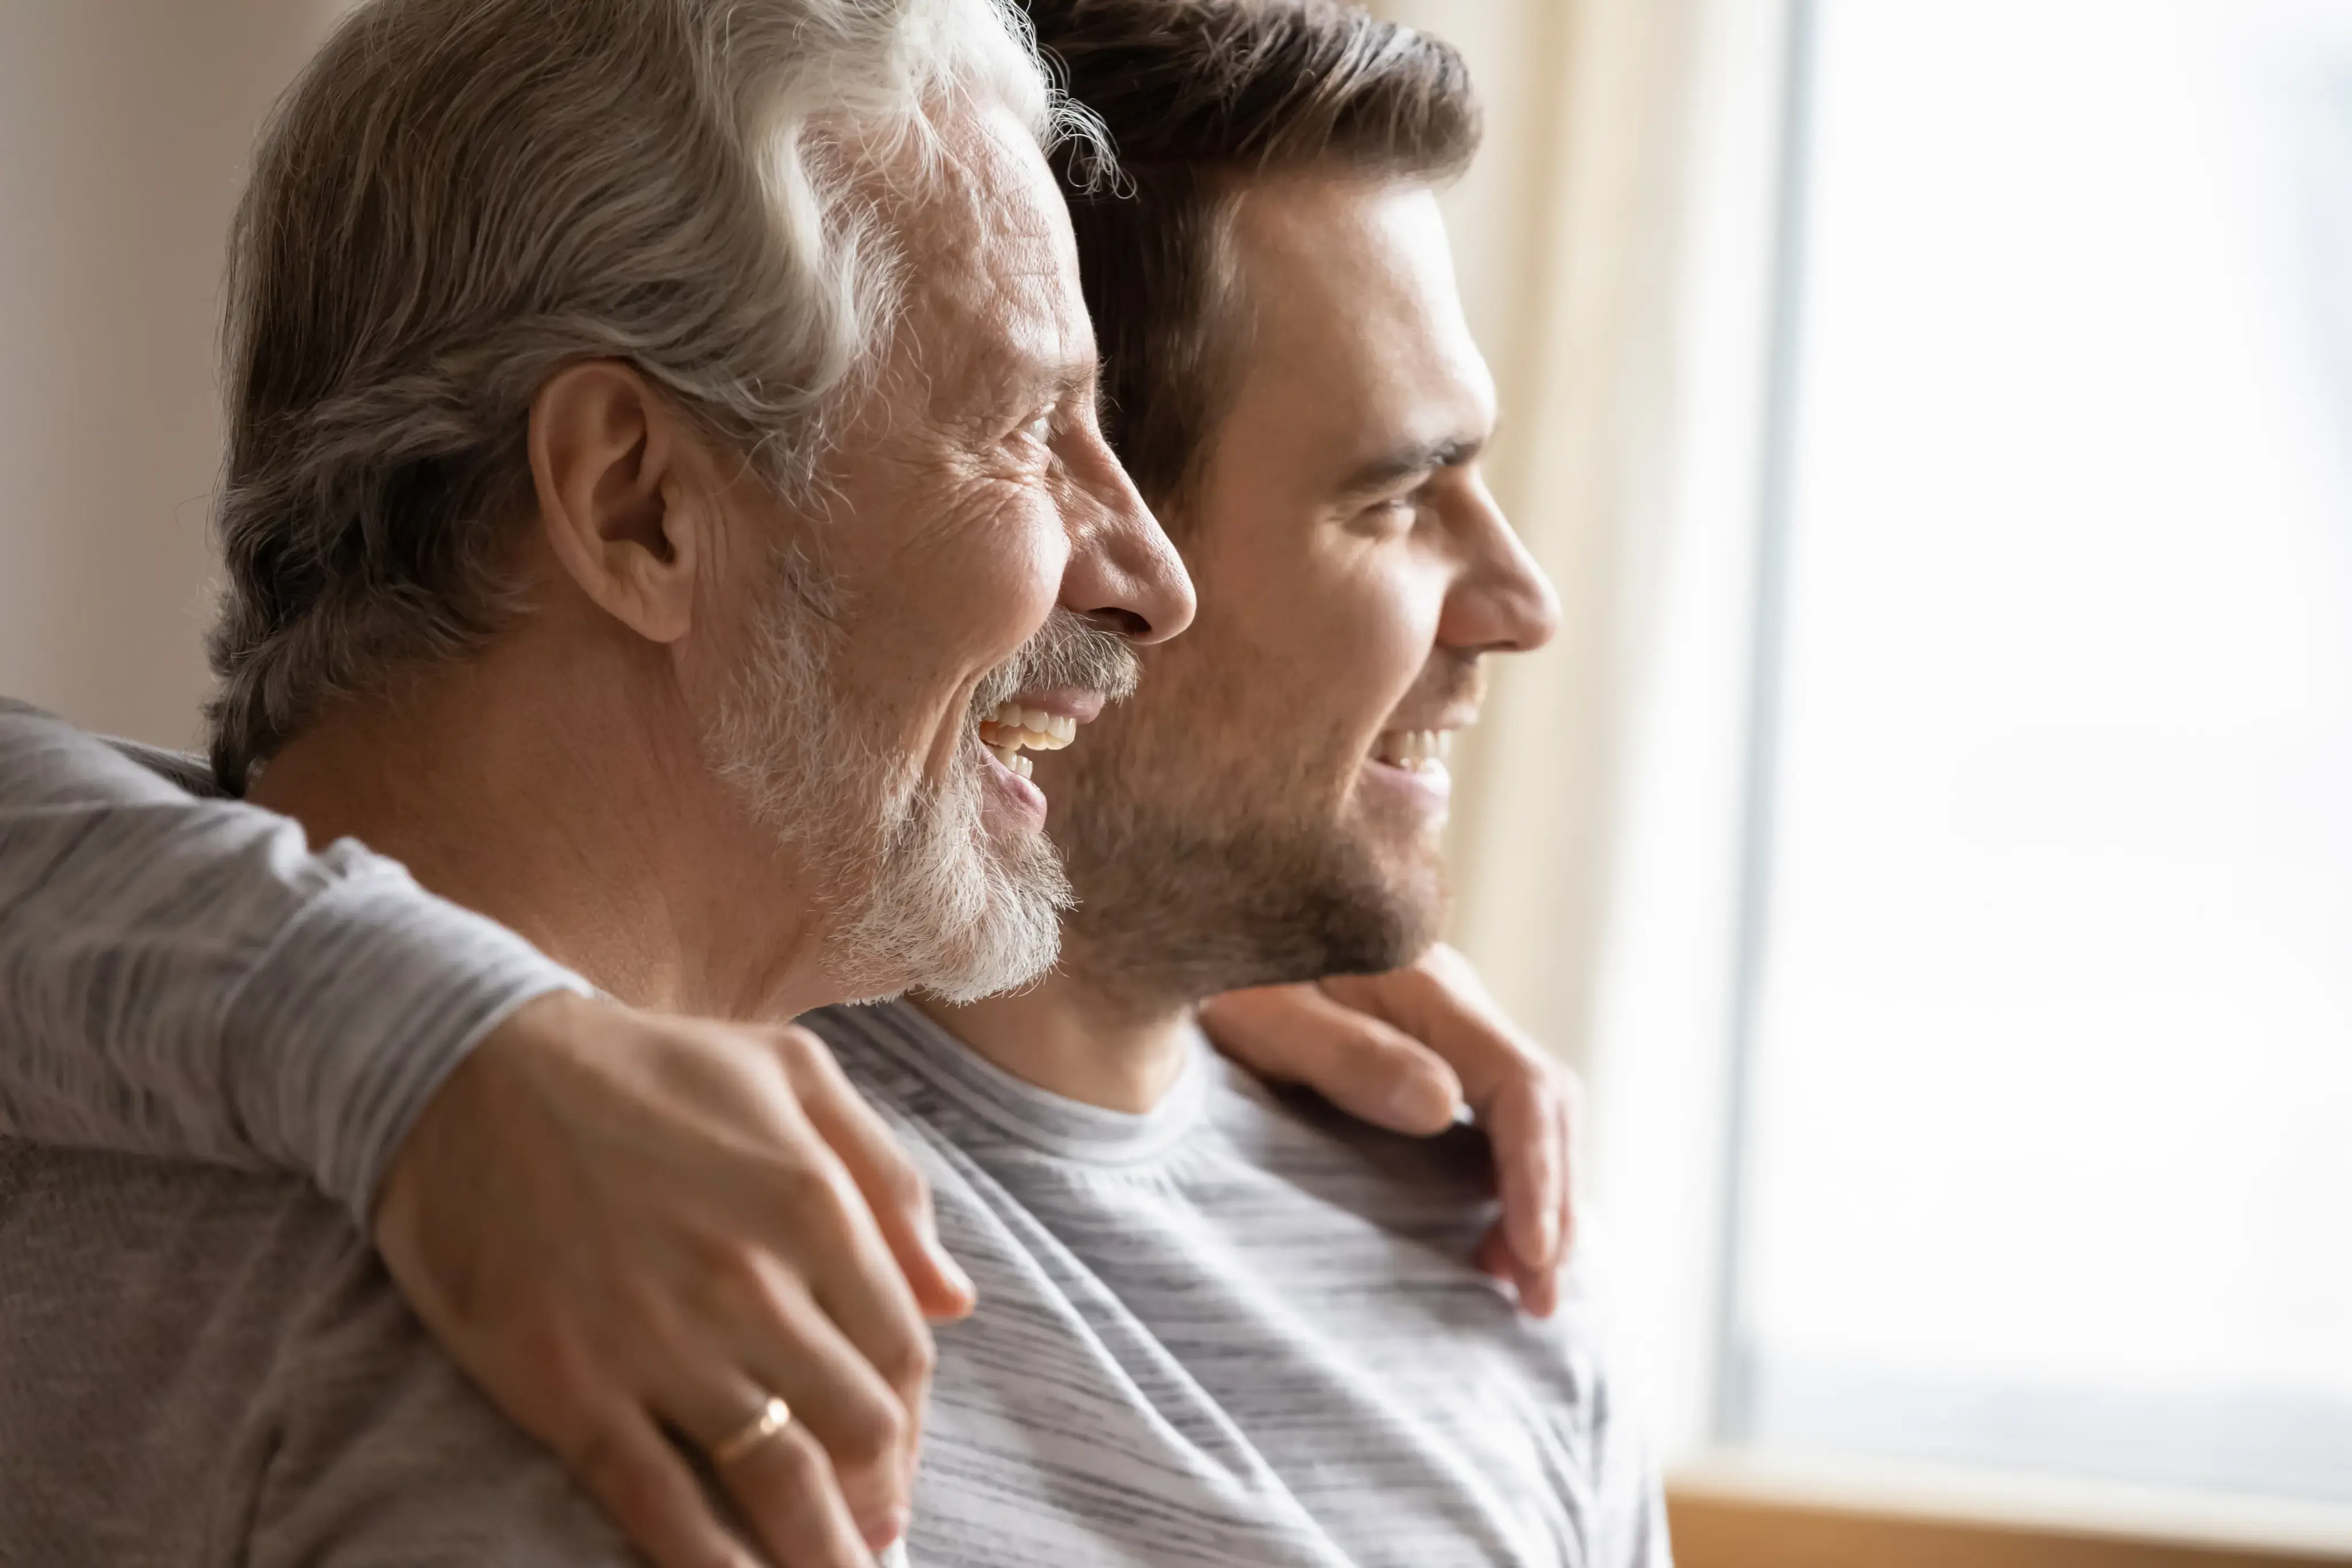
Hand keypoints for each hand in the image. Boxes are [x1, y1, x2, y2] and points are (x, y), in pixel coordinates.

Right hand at [372, 991, 974, 1567]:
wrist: (465, 1070)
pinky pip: (662, 1503)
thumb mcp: (791, 1073)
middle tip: (875, 1525)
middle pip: (857, 1426)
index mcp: (812, 1204)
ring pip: (780, 1479)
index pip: (902, 1351)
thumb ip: (888, 1179)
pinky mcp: (573, 1389)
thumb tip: (953, 1296)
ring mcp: (661, 1343)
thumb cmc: (642, 1067)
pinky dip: (713, 1563)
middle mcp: (751, 1283)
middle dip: (881, 1491)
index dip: (912, 1418)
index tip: (900, 1451)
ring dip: (822, 1548)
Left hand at [1197, 944, 1578, 1315]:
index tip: (1529, 1252)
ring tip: (1520, 1283)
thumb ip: (1344, 1054)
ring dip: (1538, 1195)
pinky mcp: (1422, 1046)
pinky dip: (1507, 1176)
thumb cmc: (1211, 971)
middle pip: (1544, 1101)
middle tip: (1540, 1300)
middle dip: (1553, 1201)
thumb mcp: (1259, 1013)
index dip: (1535, 1171)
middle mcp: (1450, 1000)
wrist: (1189, 927)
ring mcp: (1442, 1022)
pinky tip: (1490, 1232)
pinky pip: (1494, 1113)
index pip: (1519, 1082)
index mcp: (1424, 986)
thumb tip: (1442, 1107)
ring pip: (1529, 1110)